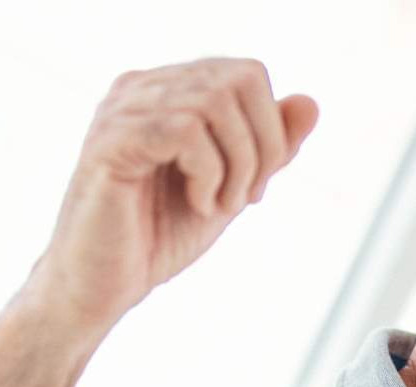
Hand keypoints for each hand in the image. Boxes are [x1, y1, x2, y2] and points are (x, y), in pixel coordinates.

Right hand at [27, 59, 317, 335]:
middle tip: (242, 200)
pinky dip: (208, 173)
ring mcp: (123, 109)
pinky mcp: (112, 141)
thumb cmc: (160, 237)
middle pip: (239, 82)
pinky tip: (197, 204)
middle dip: (261, 150)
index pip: (248, 75)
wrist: (105, 283)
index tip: (254, 188)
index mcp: (169, 92)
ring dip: (236, 166)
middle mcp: (142, 88)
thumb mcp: (232, 189)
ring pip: (214, 102)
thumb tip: (311, 103)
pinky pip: (184, 130)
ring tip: (216, 206)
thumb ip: (268, 149)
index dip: (270, 133)